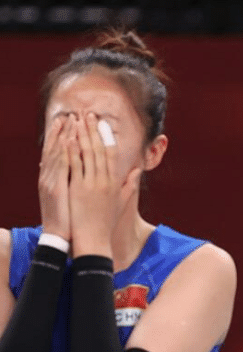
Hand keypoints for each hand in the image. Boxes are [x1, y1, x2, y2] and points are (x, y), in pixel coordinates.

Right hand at [39, 115, 71, 239]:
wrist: (61, 237)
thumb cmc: (70, 217)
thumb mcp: (72, 195)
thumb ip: (76, 180)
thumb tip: (82, 169)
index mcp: (57, 178)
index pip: (61, 153)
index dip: (66, 137)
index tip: (74, 121)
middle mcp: (51, 176)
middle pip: (57, 149)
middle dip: (64, 131)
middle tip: (72, 114)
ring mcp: (51, 181)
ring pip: (57, 153)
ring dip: (63, 136)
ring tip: (70, 120)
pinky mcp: (55, 188)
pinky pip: (60, 167)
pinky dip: (63, 152)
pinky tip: (67, 140)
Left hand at [68, 113, 140, 256]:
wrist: (95, 239)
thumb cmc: (107, 222)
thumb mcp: (121, 202)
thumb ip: (130, 185)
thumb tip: (137, 170)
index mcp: (114, 181)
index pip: (111, 153)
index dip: (106, 136)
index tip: (101, 123)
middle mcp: (104, 180)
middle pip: (99, 148)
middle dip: (93, 129)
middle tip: (88, 113)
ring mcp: (91, 183)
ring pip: (87, 153)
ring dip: (81, 134)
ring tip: (76, 119)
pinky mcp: (79, 189)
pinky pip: (75, 166)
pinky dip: (72, 151)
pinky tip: (69, 138)